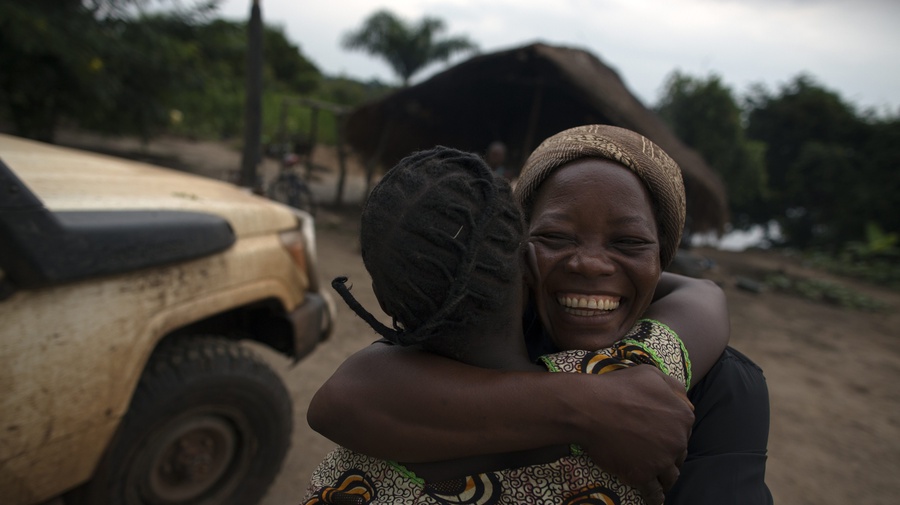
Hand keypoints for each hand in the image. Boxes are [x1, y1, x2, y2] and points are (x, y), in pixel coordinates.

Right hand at [573, 365, 692, 497]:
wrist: (590, 407)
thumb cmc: (618, 387)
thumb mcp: (651, 374)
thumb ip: (674, 387)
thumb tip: (685, 400)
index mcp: (683, 415)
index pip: (685, 429)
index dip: (672, 431)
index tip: (661, 434)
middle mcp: (678, 440)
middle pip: (680, 453)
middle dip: (670, 454)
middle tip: (655, 454)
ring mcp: (662, 460)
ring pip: (670, 476)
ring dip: (665, 477)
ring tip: (657, 478)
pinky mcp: (643, 475)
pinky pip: (654, 493)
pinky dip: (655, 498)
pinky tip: (655, 500)